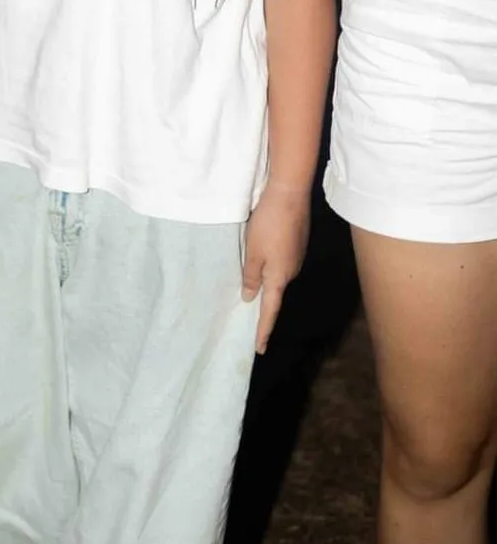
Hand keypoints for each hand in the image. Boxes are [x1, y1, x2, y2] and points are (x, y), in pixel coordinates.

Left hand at [242, 183, 310, 354]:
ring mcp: (296, 256)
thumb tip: (250, 297)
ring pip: (276, 274)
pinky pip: (280, 261)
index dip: (263, 329)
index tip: (258, 348)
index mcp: (279, 277)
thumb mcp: (253, 252)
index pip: (269, 310)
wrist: (289, 195)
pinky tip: (261, 258)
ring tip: (249, 286)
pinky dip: (269, 265)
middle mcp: (291, 271)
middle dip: (262, 304)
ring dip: (265, 280)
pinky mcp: (297, 243)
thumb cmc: (268, 225)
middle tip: (247, 317)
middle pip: (274, 292)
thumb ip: (251, 276)